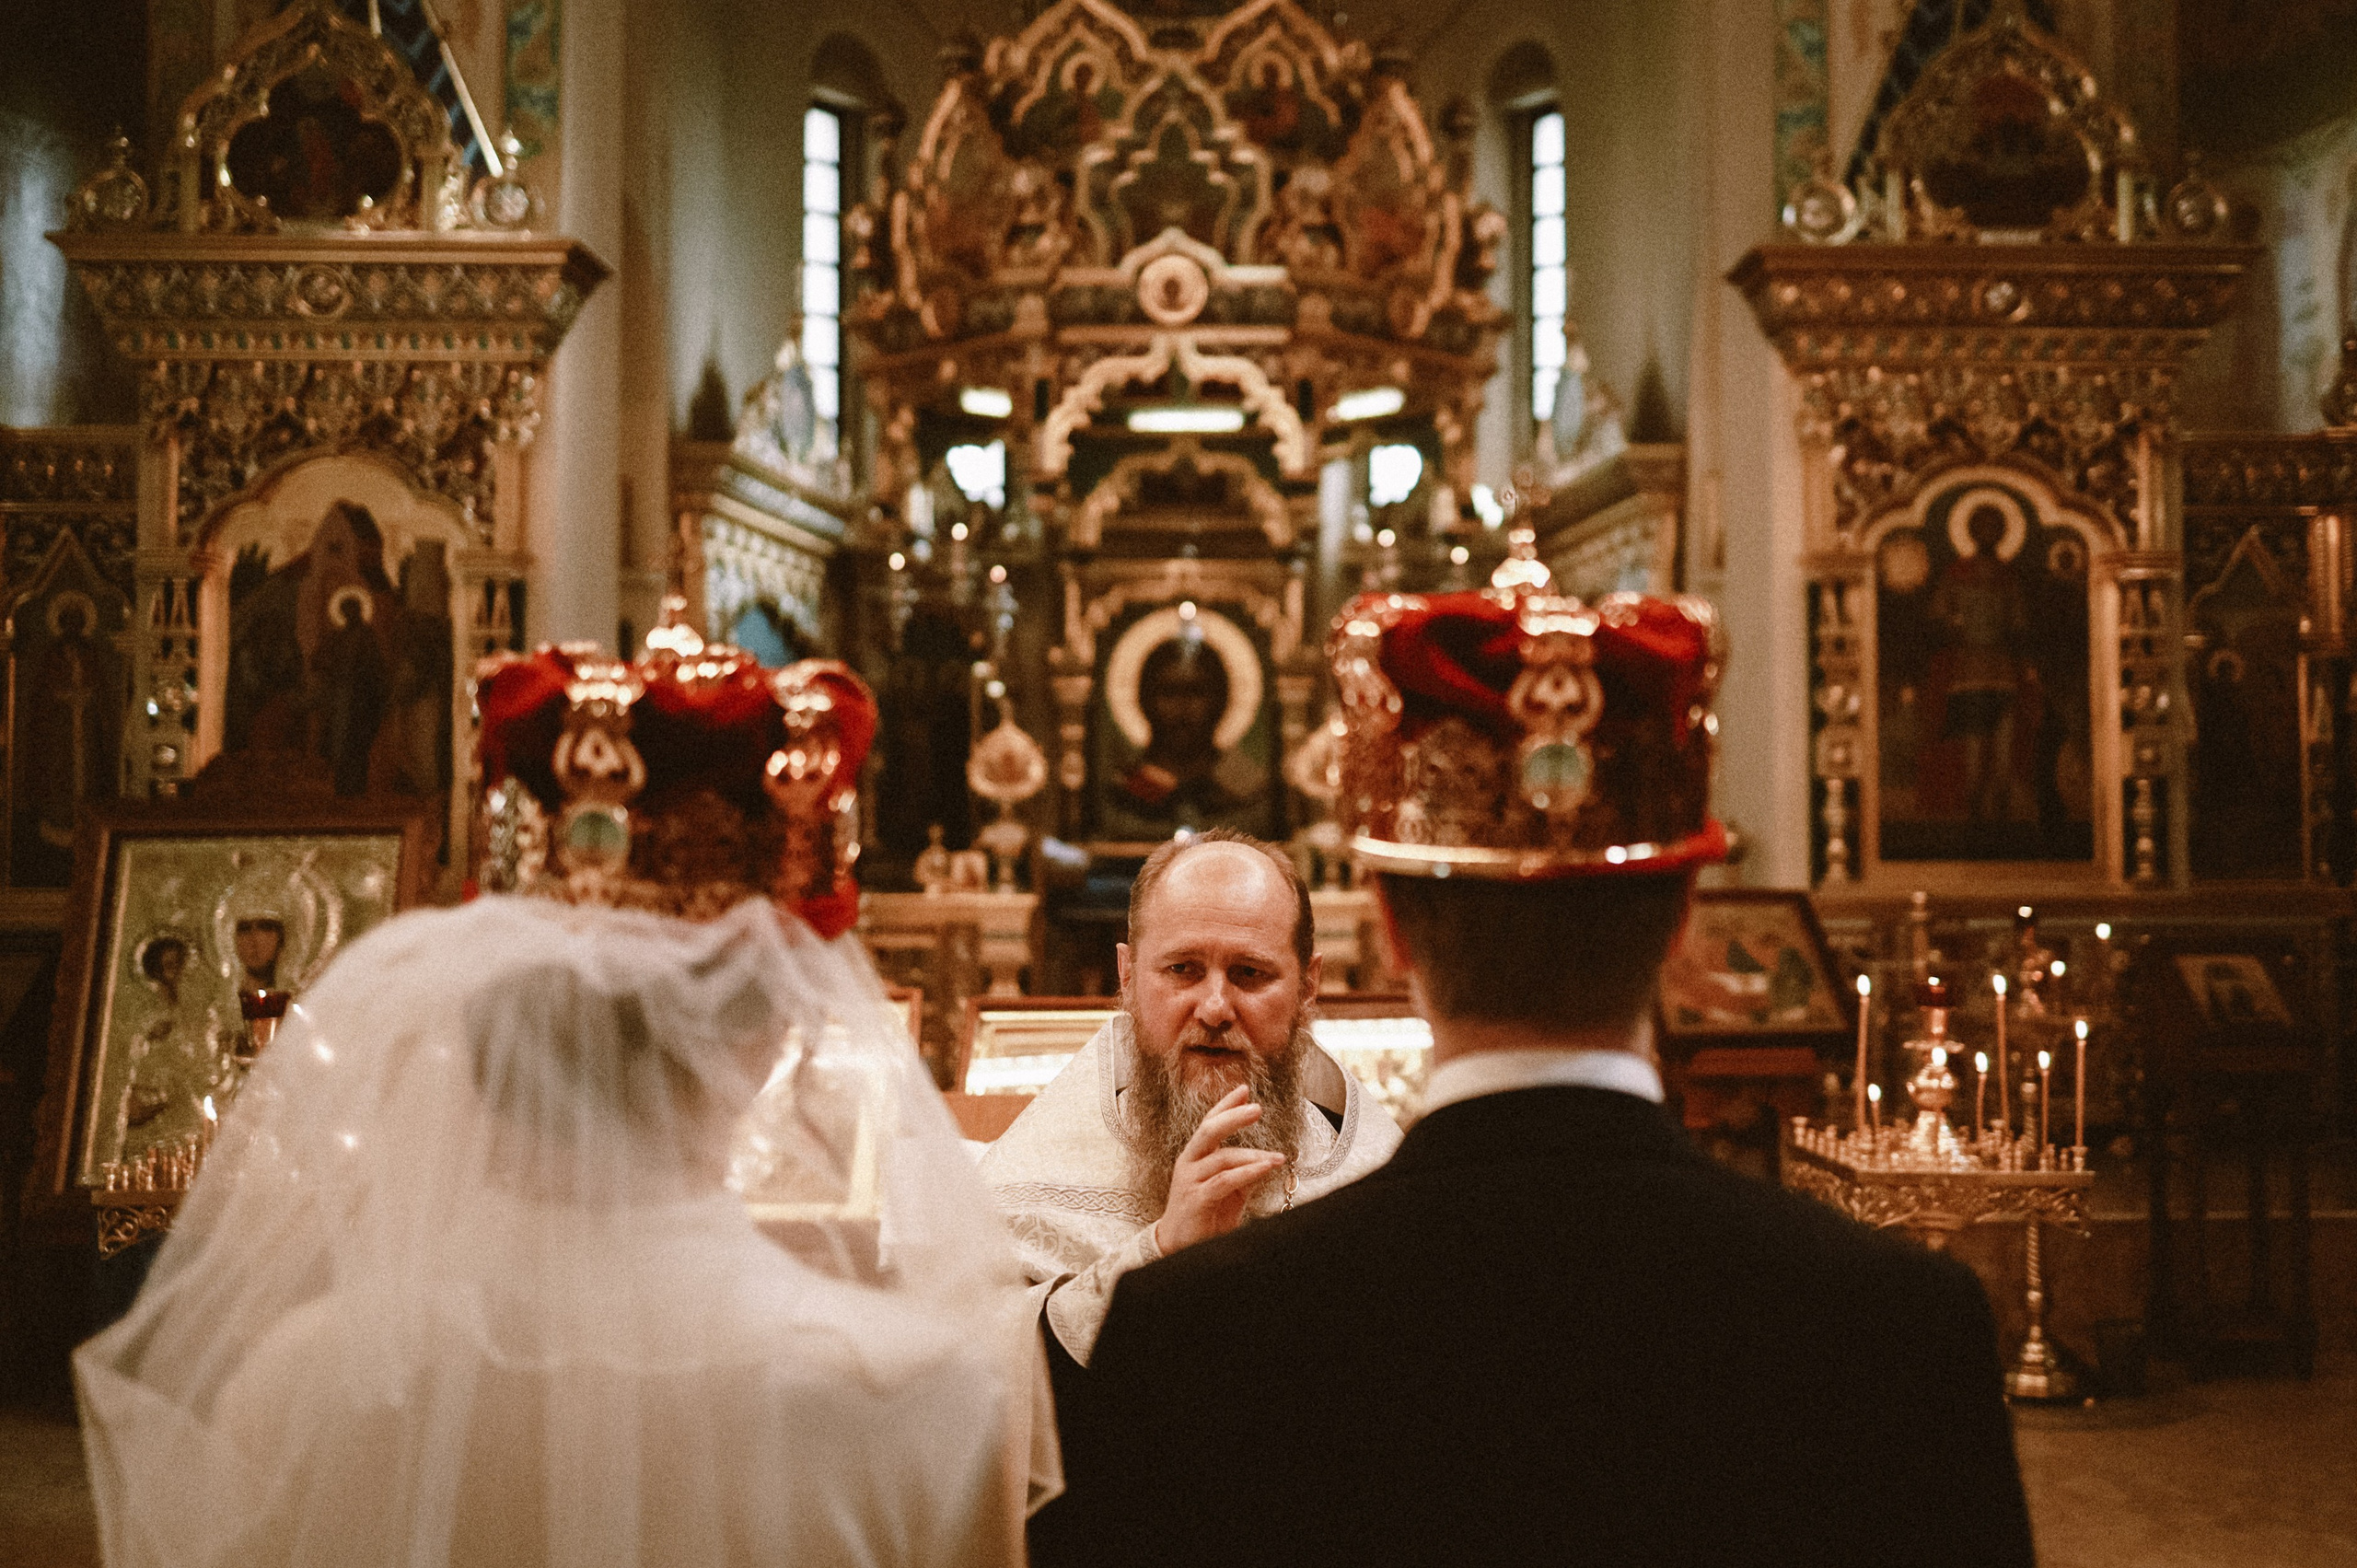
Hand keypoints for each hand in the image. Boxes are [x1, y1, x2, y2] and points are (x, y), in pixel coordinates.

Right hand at [1152, 1085, 1287, 1254]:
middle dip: (1232, 1116)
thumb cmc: (1204, 1217)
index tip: (1243, 1090)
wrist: (1179, 1249)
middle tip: (1256, 1108)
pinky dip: (1247, 1173)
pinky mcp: (1196, 1200)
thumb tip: (1265, 1160)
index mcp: (1195, 1157)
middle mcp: (1189, 1163)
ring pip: (1222, 1158)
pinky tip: (1265, 1169)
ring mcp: (1190, 1181)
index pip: (1209, 1124)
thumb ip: (1242, 1174)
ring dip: (1253, 1155)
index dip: (1225, 1106)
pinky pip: (1224, 1181)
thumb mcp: (1228, 1192)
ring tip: (1278, 1157)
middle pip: (1208, 1131)